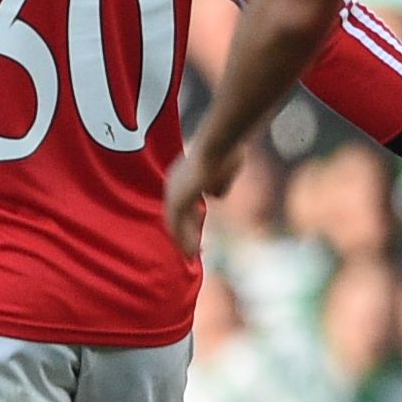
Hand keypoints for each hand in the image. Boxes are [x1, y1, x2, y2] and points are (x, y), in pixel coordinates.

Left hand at [160, 136, 231, 271]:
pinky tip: (191, 252)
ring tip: (192, 257)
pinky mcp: (178, 199)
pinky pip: (177, 225)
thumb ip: (216, 184)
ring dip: (184, 241)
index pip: (184, 203)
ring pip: (176, 223)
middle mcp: (174, 183)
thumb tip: (212, 196)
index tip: (198, 230)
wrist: (220, 144)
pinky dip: (184, 240)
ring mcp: (174, 191)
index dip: (190, 219)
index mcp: (183, 175)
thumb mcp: (223, 172)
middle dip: (186, 233)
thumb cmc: (226, 152)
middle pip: (178, 215)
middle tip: (192, 250)